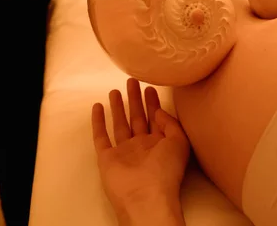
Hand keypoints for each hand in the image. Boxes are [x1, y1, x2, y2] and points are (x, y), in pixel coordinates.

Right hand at [91, 79, 189, 222]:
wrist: (145, 196)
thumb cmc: (166, 170)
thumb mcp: (179, 142)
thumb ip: (170, 123)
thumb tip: (158, 111)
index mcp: (160, 144)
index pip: (156, 118)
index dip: (153, 102)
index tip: (149, 86)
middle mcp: (142, 146)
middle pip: (138, 117)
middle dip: (135, 99)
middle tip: (132, 81)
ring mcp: (124, 152)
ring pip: (120, 124)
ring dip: (118, 107)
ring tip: (115, 90)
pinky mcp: (107, 158)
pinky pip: (101, 136)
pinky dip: (98, 122)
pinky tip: (97, 107)